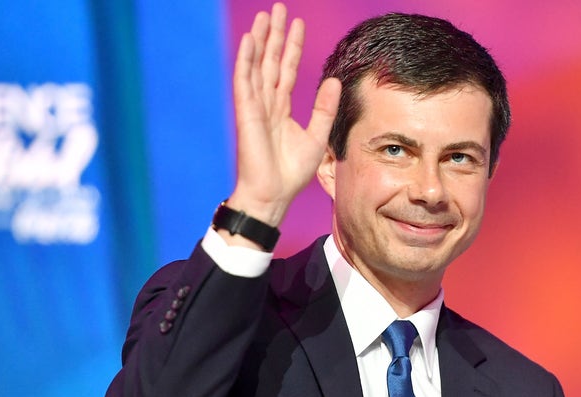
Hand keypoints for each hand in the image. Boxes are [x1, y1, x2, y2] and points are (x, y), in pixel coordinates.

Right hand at [227, 2, 340, 235]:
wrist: (273, 194)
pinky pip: (245, 81)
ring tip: (265, 16)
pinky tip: (250, 40)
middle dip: (275, 35)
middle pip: (270, 61)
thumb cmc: (291, 173)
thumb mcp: (317, 136)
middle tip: (278, 8)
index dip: (292, 47)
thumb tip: (335, 80)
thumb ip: (324, 108)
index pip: (287, 70)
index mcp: (281, 109)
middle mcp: (266, 104)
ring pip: (257, 65)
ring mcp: (254, 107)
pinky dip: (246, 60)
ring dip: (260, 40)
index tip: (297, 23)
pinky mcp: (246, 114)